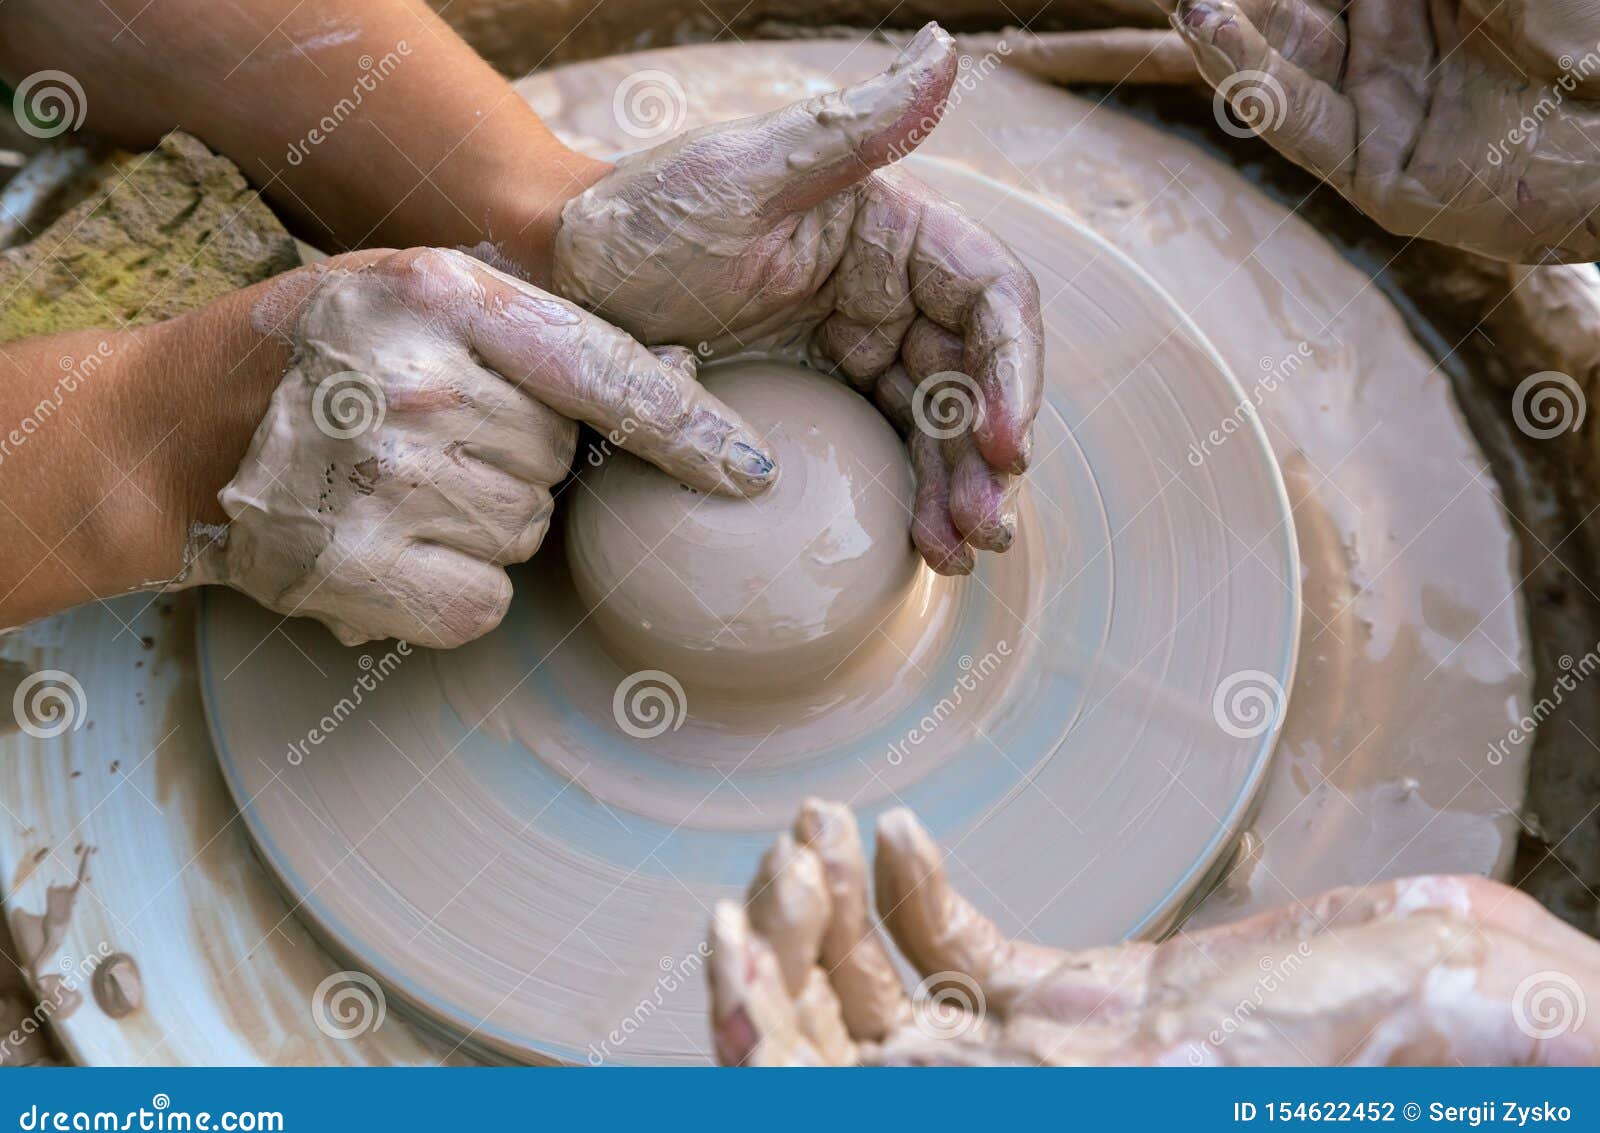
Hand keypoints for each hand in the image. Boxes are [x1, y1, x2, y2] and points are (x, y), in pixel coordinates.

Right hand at [185, 247, 774, 648]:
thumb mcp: (421, 290)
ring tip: (401, 483)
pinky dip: (451, 587)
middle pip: (561, 462)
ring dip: (482, 519)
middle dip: (518, 457)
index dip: (687, 429)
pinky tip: (394, 545)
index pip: (604, 373)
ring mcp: (387, 482)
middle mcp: (420, 386)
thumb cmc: (324, 349)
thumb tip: (683, 371)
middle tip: (433, 437)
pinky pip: (482, 601)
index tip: (748, 473)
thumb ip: (537, 323)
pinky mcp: (360, 569)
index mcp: (445, 297)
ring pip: (526, 532)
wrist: (180, 425)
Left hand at [552, 24, 1043, 574]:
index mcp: (892, 228)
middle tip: (983, 526)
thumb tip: (944, 50)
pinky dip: (909, 496)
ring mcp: (858, 345)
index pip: (991, 298)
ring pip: (936, 424)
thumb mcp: (743, 169)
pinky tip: (920, 543)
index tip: (1002, 441)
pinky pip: (885, 448)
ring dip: (960, 488)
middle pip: (973, 376)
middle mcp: (889, 286)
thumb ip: (849, 126)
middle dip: (988, 454)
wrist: (565, 278)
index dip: (1012, 371)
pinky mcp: (822, 394)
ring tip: (962, 551)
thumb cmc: (644, 211)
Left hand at [708, 800, 1599, 1064]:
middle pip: (844, 1057)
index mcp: (1045, 1131)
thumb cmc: (1401, 1054)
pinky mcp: (1087, 1003)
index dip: (767, 1054)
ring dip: (834, 913)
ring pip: (889, 998)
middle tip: (768, 872)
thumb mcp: (1225, 1077)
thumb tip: (919, 1086)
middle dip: (788, 964)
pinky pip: (968, 955)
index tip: (728, 957)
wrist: (1472, 1013)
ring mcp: (1048, 1061)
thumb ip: (1095, 1074)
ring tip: (811, 828)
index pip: (853, 1115)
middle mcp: (1023, 1113)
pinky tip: (901, 831)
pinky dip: (919, 891)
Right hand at [1161, 0, 1599, 262]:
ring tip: (1187, 0)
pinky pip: (1301, 127)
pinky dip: (1251, 84)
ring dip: (1224, 32)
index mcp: (1426, 2)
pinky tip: (1212, 32)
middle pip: (1291, 18)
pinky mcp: (1380, 181)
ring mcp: (1387, 117)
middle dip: (1237, 1)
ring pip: (1281, 69)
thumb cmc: (1588, 24)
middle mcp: (1399, 54)